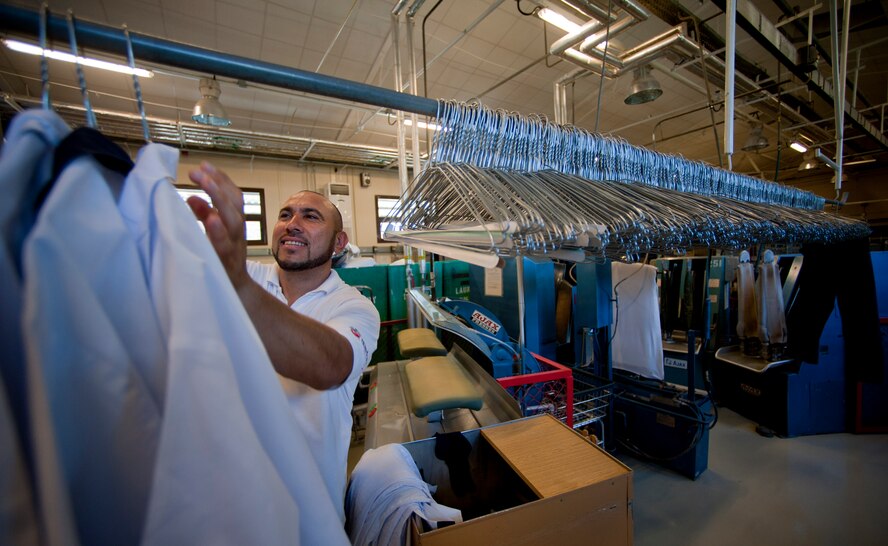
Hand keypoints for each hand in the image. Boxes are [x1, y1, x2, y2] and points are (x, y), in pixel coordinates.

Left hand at [187, 162, 249, 289]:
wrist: (236, 292)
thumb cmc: (222, 260)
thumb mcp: (214, 234)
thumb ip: (204, 215)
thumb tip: (191, 198)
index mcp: (234, 224)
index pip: (233, 196)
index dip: (222, 180)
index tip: (204, 165)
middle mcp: (237, 233)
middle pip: (234, 204)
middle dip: (218, 185)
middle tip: (198, 171)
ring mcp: (233, 247)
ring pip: (233, 220)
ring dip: (219, 200)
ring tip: (204, 184)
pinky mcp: (226, 262)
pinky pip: (225, 246)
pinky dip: (219, 232)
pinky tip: (211, 220)